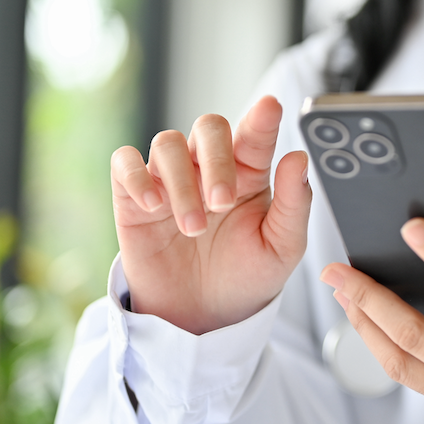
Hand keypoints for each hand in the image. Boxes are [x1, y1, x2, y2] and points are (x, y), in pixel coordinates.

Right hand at [110, 96, 310, 333]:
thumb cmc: (246, 275)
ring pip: (166, 144)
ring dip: (181, 183)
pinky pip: (125, 164)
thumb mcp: (282, 248)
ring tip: (194, 228)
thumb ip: (294, 204)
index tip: (270, 108)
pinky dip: (136, 176)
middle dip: (216, 159)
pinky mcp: (134, 198)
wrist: (206, 316)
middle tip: (221, 203)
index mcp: (249, 173)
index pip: (255, 135)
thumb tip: (299, 158)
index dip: (262, 119)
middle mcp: (208, 167)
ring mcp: (170, 179)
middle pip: (208, 128)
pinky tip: (155, 206)